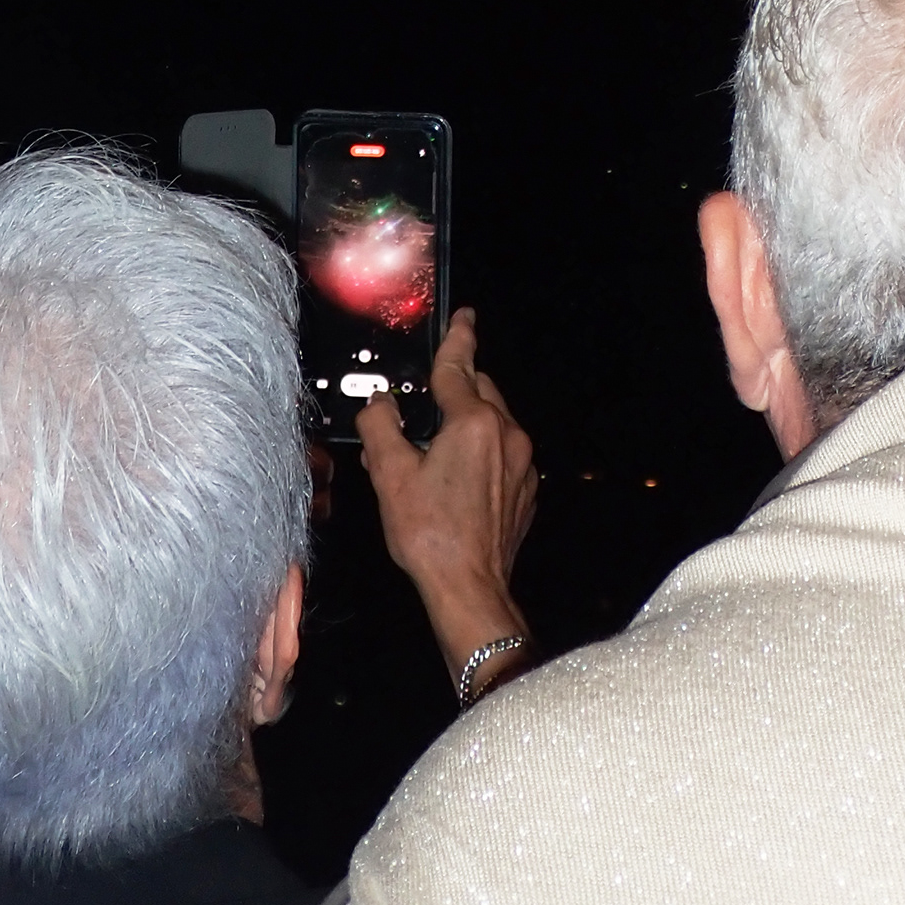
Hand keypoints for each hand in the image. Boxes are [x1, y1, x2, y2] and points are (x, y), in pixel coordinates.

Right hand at [357, 309, 538, 695]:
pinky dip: (480, 452)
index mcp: (474, 423)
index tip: (465, 315)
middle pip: (479, 390)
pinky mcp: (526, 489)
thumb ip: (381, 427)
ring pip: (492, 421)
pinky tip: (454, 479)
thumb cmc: (429, 535)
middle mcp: (507, 434)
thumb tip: (378, 402)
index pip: (459, 366)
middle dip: (454, 390)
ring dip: (465, 424)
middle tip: (421, 410)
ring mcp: (522, 463)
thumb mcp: (390, 476)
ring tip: (430, 453)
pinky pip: (502, 452)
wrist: (470, 589)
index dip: (458, 336)